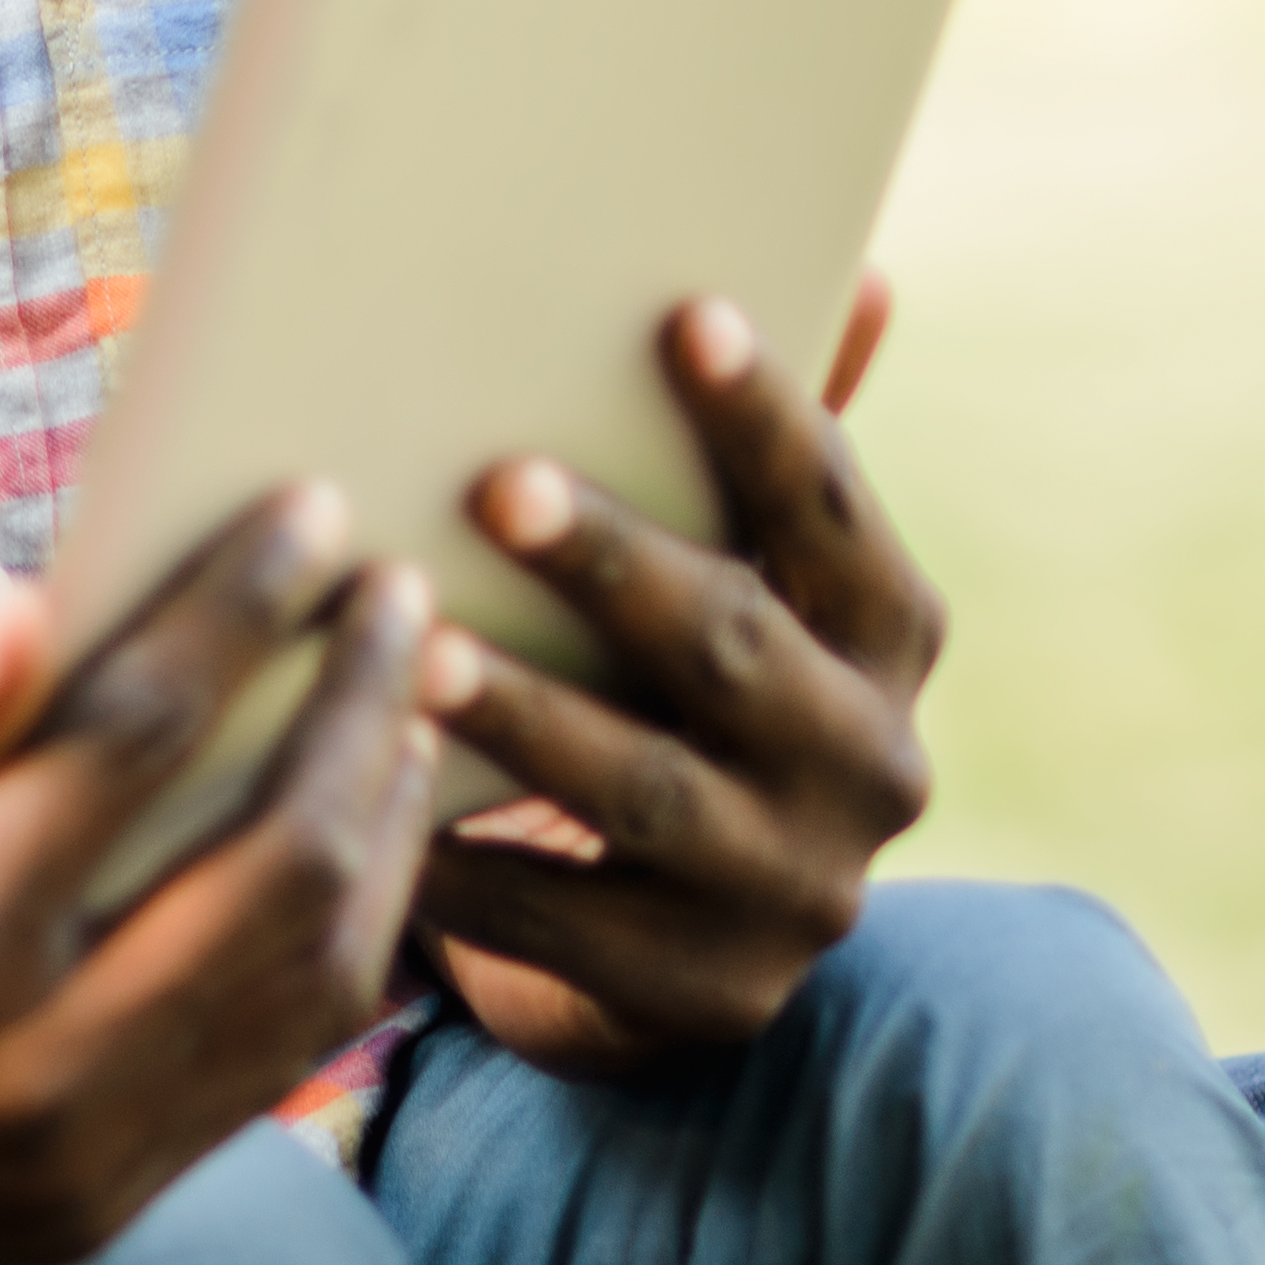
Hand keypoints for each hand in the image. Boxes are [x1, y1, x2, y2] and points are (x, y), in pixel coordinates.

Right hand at [0, 492, 444, 1264]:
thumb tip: (39, 600)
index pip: (138, 738)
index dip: (241, 609)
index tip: (311, 513)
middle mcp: (21, 1072)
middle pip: (276, 871)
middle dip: (362, 714)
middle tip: (405, 599)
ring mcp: (67, 1164)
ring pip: (306, 990)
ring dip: (380, 838)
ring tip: (407, 711)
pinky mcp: (81, 1209)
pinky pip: (260, 1076)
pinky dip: (329, 953)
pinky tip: (344, 856)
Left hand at [407, 289, 944, 1080]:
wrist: (678, 926)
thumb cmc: (685, 684)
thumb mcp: (743, 571)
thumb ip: (778, 448)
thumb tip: (861, 270)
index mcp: (885, 637)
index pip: (833, 515)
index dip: (767, 419)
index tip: (682, 314)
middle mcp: (871, 766)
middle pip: (736, 651)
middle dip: (616, 566)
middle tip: (496, 483)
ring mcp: (797, 892)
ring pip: (650, 792)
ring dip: (532, 715)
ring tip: (422, 650)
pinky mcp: (707, 994)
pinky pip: (569, 925)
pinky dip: (471, 865)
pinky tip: (379, 802)